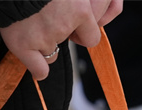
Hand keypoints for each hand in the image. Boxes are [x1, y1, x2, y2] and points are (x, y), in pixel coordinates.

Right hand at [0, 0, 122, 79]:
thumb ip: (99, 0)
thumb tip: (117, 4)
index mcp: (80, 7)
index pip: (93, 33)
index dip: (82, 29)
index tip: (71, 19)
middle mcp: (65, 24)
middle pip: (76, 43)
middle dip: (68, 34)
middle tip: (51, 17)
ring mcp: (45, 37)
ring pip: (54, 53)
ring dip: (47, 43)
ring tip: (33, 23)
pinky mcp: (25, 46)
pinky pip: (40, 70)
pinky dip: (38, 69)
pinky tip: (34, 61)